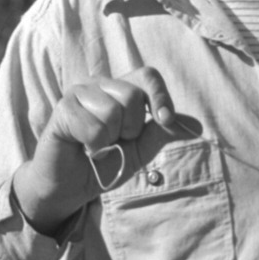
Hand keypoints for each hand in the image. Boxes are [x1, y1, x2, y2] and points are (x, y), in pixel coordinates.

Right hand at [11, 68, 186, 236]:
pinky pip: (93, 128)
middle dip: (131, 127)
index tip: (165, 120)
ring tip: (97, 145)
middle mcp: (99, 85)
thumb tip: (196, 125)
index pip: (147, 75)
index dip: (160, 95)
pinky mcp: (62, 110)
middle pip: (132, 95)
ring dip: (109, 139)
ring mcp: (78, 93)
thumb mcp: (141, 149)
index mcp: (120, 89)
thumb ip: (163, 133)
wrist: (73, 184)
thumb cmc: (105, 162)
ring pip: (112, 110)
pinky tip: (83, 148)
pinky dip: (94, 146)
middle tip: (114, 141)